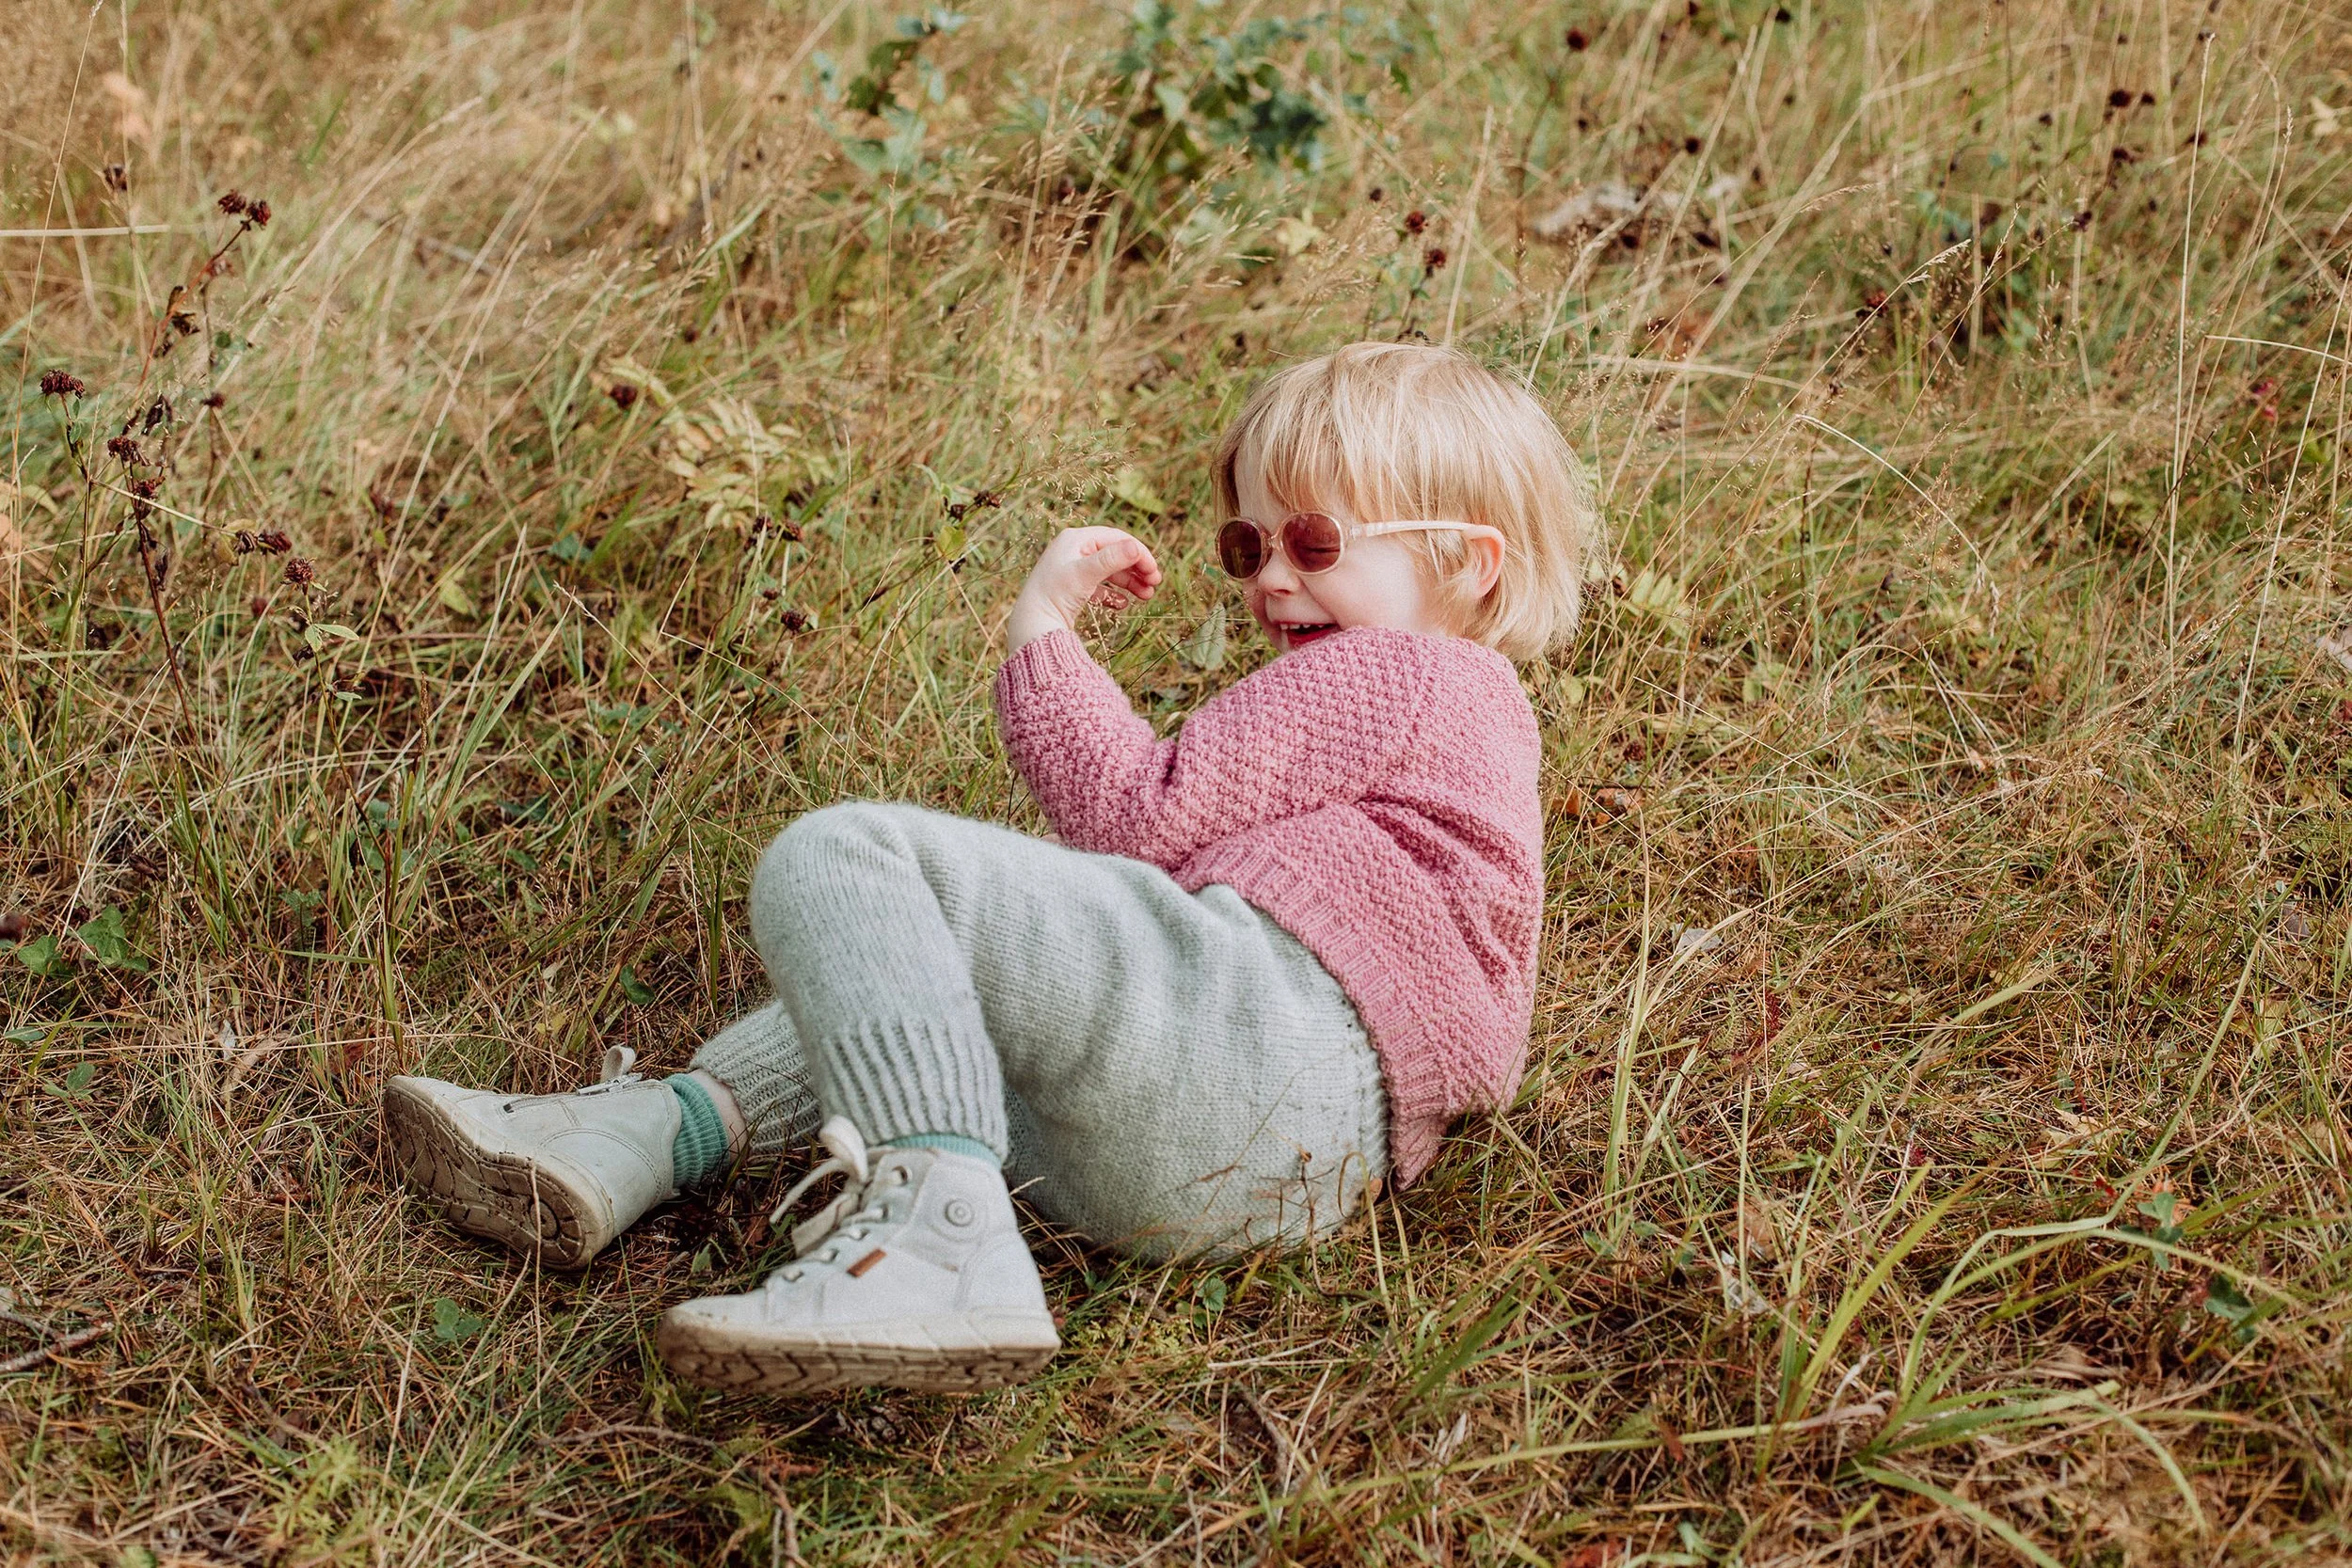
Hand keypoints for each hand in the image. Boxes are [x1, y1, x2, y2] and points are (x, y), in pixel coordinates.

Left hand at [1006, 526, 1162, 652]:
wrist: (1033, 624)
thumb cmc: (1055, 594)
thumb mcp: (1085, 574)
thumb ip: (1112, 559)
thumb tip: (1135, 547)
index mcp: (1075, 539)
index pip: (1116, 539)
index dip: (1138, 552)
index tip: (1154, 570)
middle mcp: (1074, 550)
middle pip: (1115, 555)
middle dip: (1136, 569)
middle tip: (1154, 584)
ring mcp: (1073, 569)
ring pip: (1110, 572)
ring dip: (1130, 582)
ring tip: (1146, 596)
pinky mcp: (1072, 589)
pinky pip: (1099, 587)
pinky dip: (1113, 594)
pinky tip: (1123, 605)